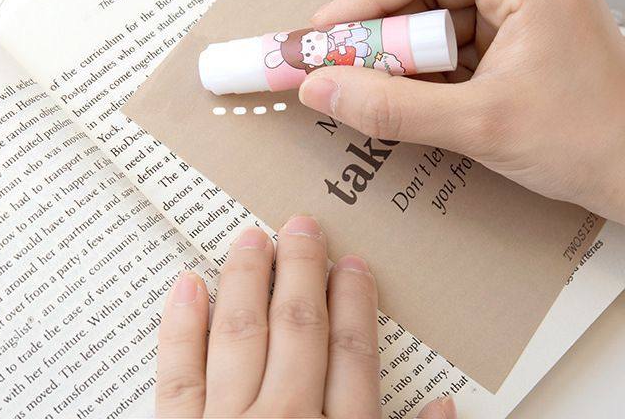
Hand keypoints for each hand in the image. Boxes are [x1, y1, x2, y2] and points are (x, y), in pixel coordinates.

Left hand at [156, 215, 456, 418]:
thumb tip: (448, 409)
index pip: (354, 358)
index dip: (355, 304)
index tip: (353, 263)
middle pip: (298, 332)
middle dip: (301, 273)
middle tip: (302, 225)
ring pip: (239, 336)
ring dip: (246, 282)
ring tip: (251, 238)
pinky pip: (176, 375)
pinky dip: (180, 326)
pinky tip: (186, 284)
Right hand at [298, 0, 624, 222]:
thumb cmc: (587, 145)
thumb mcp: (479, 126)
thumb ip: (391, 108)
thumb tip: (318, 88)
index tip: (325, 31)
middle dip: (380, 28)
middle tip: (337, 61)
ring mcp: (526, 7)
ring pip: (438, 14)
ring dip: (400, 51)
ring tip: (364, 82)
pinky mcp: (522, 35)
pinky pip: (457, 39)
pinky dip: (425, 66)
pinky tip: (403, 90)